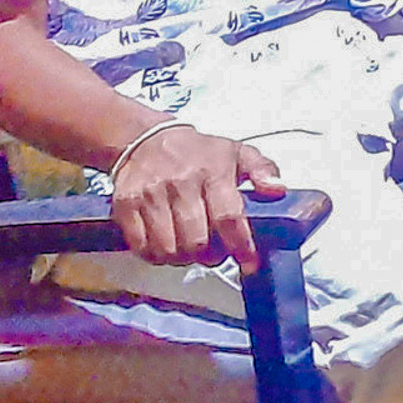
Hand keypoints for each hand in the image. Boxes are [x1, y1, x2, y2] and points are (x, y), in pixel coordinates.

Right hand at [112, 126, 285, 272]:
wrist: (145, 139)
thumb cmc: (198, 152)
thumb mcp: (238, 152)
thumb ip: (263, 170)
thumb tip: (277, 190)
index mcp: (213, 172)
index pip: (229, 217)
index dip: (240, 245)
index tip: (249, 262)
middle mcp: (181, 183)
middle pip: (196, 241)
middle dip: (208, 256)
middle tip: (213, 253)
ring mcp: (150, 195)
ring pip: (167, 249)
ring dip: (181, 258)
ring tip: (189, 249)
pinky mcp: (125, 205)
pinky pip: (139, 246)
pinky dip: (154, 255)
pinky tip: (164, 245)